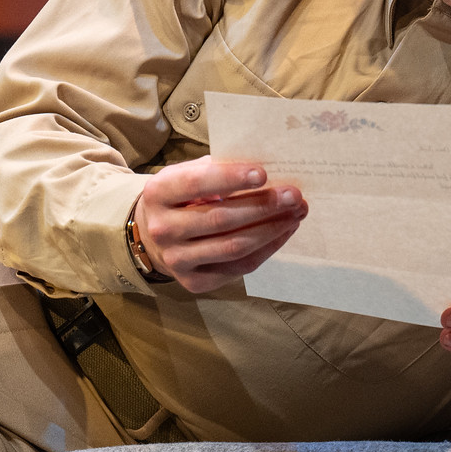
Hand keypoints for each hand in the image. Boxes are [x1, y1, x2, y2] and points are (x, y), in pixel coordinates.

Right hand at [131, 157, 307, 293]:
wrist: (154, 237)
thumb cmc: (181, 197)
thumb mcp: (186, 175)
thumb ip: (217, 169)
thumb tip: (267, 171)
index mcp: (158, 194)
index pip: (196, 184)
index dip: (231, 179)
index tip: (263, 174)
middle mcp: (162, 229)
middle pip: (220, 219)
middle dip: (263, 206)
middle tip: (293, 196)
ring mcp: (176, 259)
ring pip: (234, 246)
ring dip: (271, 229)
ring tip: (296, 213)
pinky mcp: (194, 282)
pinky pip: (239, 267)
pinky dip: (267, 248)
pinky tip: (283, 231)